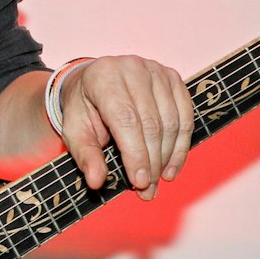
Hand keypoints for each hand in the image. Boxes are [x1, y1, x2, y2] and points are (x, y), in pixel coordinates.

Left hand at [57, 56, 192, 200]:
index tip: (139, 183)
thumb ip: (85, 155)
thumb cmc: (84, 107)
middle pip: (151, 123)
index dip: (135, 154)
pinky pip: (185, 117)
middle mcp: (132, 68)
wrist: (94, 81)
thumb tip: (97, 181)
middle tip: (147, 190)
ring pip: (171, 122)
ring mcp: (156, 70)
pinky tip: (171, 167)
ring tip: (156, 181)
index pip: (125, 119)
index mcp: (103, 77)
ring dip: (167, 158)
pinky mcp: (173, 78)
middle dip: (151, 162)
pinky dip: (181, 146)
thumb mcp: (74, 130)